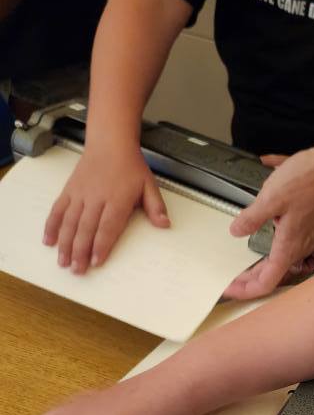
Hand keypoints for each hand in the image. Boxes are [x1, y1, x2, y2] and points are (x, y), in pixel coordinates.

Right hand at [43, 145, 170, 273]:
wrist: (110, 143)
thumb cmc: (131, 166)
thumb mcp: (149, 185)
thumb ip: (156, 207)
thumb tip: (165, 225)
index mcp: (117, 199)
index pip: (108, 226)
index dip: (101, 245)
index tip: (97, 262)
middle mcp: (96, 198)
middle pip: (86, 228)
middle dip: (81, 251)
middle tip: (78, 270)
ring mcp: (80, 195)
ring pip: (69, 222)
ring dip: (65, 243)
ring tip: (63, 262)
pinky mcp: (69, 191)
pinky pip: (58, 210)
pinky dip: (51, 226)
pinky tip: (49, 241)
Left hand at [228, 146, 313, 298]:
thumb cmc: (308, 181)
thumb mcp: (271, 198)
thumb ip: (251, 218)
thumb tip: (236, 231)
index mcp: (288, 246)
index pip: (266, 282)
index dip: (245, 290)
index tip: (229, 289)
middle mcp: (298, 248)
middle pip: (271, 275)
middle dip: (248, 280)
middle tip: (229, 280)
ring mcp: (303, 239)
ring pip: (278, 263)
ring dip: (259, 268)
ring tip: (241, 268)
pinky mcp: (304, 229)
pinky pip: (285, 249)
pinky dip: (271, 253)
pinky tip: (261, 244)